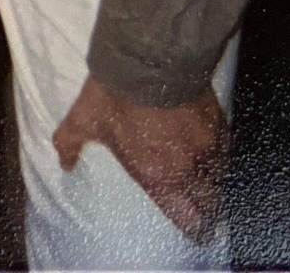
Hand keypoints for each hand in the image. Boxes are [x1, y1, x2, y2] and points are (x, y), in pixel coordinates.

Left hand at [51, 75, 229, 243]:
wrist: (148, 59)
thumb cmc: (114, 94)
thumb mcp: (83, 120)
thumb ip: (70, 145)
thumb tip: (64, 164)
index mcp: (158, 177)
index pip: (187, 219)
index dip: (194, 229)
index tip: (195, 231)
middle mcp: (187, 168)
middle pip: (210, 204)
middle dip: (206, 208)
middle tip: (203, 207)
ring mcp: (206, 146)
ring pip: (219, 176)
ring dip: (212, 180)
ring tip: (205, 178)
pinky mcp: (218, 123)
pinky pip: (225, 148)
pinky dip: (218, 152)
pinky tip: (210, 147)